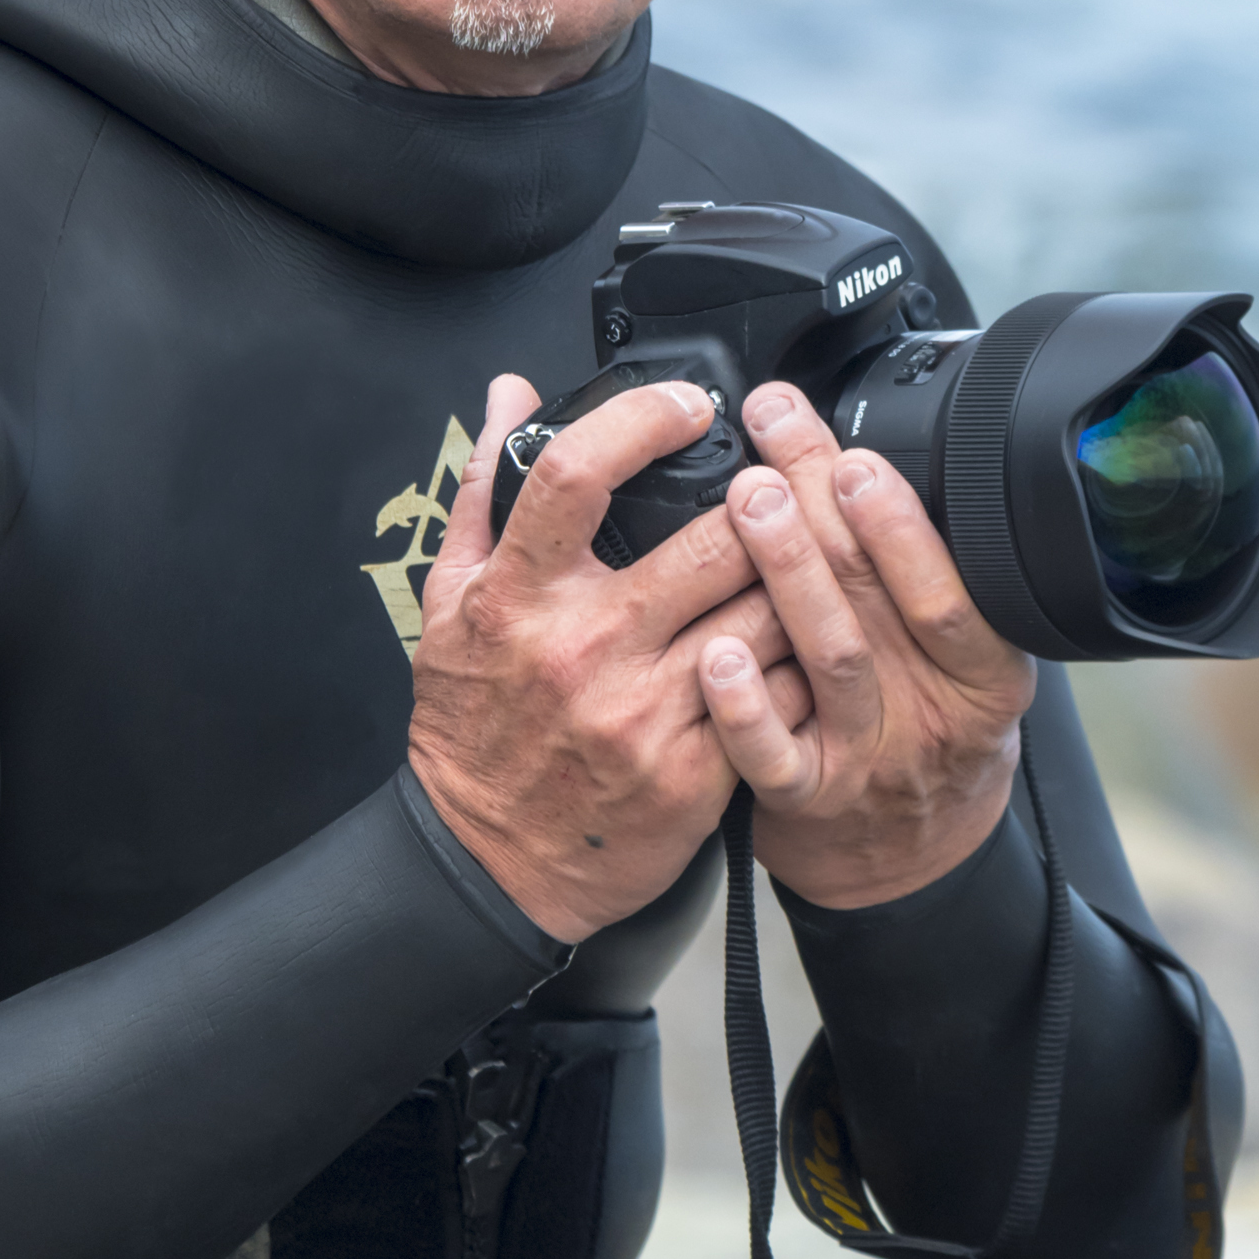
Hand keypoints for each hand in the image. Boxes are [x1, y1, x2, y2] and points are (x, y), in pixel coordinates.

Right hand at [408, 373, 787, 943]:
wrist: (487, 865)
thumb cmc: (472, 726)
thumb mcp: (449, 600)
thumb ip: (485, 488)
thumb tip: (510, 394)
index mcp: (517, 595)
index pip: (578, 473)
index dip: (645, 418)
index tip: (690, 403)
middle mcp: (583, 647)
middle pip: (713, 539)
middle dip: (765, 500)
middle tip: (785, 480)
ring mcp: (644, 712)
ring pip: (765, 612)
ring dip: (798, 576)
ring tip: (810, 552)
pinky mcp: (694, 773)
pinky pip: (779, 693)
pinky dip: (800, 658)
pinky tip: (803, 638)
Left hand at [698, 383, 1033, 909]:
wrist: (904, 860)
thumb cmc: (921, 728)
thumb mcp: (955, 658)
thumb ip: (915, 578)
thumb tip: (848, 456)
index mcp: (981, 669)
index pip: (952, 587)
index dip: (902, 522)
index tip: (854, 457)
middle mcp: (931, 713)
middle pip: (880, 599)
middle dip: (824, 507)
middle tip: (775, 441)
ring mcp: (866, 757)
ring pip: (832, 659)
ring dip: (790, 573)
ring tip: (750, 502)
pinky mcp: (805, 799)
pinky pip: (772, 755)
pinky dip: (744, 703)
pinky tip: (714, 652)